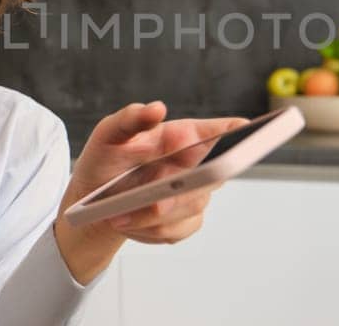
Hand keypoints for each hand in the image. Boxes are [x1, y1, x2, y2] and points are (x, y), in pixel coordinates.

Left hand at [54, 101, 245, 281]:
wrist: (92, 201)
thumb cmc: (105, 160)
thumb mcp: (108, 134)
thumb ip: (130, 118)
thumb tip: (156, 109)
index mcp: (184, 135)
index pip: (224, 130)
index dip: (241, 132)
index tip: (247, 133)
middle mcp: (195, 164)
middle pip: (213, 176)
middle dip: (183, 189)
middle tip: (156, 199)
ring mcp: (194, 194)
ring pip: (191, 207)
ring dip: (152, 214)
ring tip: (119, 213)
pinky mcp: (186, 221)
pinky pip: (177, 230)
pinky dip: (149, 230)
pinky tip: (129, 221)